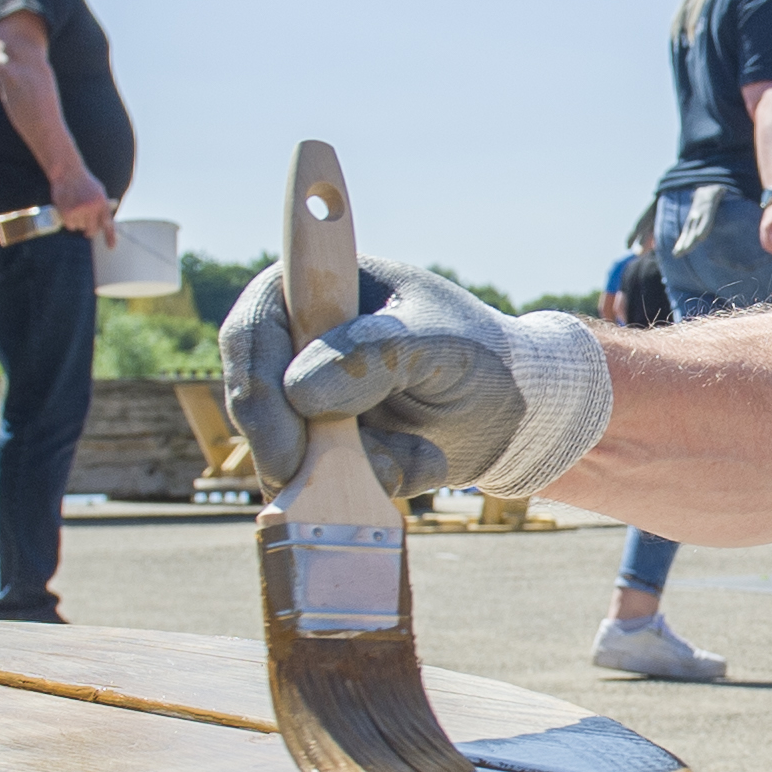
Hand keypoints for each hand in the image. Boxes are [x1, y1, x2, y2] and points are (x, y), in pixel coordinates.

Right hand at [51, 189, 118, 244]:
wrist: (68, 172)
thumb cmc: (84, 183)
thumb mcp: (98, 192)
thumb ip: (102, 208)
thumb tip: (104, 225)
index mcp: (102, 202)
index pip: (108, 223)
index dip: (110, 237)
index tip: (111, 247)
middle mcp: (92, 208)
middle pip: (92, 230)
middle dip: (89, 231)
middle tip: (87, 229)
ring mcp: (79, 210)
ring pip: (79, 228)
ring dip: (77, 222)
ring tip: (75, 207)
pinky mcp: (67, 212)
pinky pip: (70, 226)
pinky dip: (69, 221)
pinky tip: (68, 209)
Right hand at [221, 254, 613, 500]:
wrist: (516, 410)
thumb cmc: (480, 354)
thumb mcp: (440, 342)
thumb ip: (377, 354)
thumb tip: (301, 390)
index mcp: (318, 288)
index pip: (254, 329)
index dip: (256, 384)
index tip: (286, 442)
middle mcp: (298, 343)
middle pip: (254, 398)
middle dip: (290, 446)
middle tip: (324, 482)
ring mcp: (307, 399)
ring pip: (281, 448)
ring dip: (343, 468)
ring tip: (416, 457)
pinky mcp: (326, 447)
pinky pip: (319, 480)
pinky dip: (368, 483)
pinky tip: (419, 462)